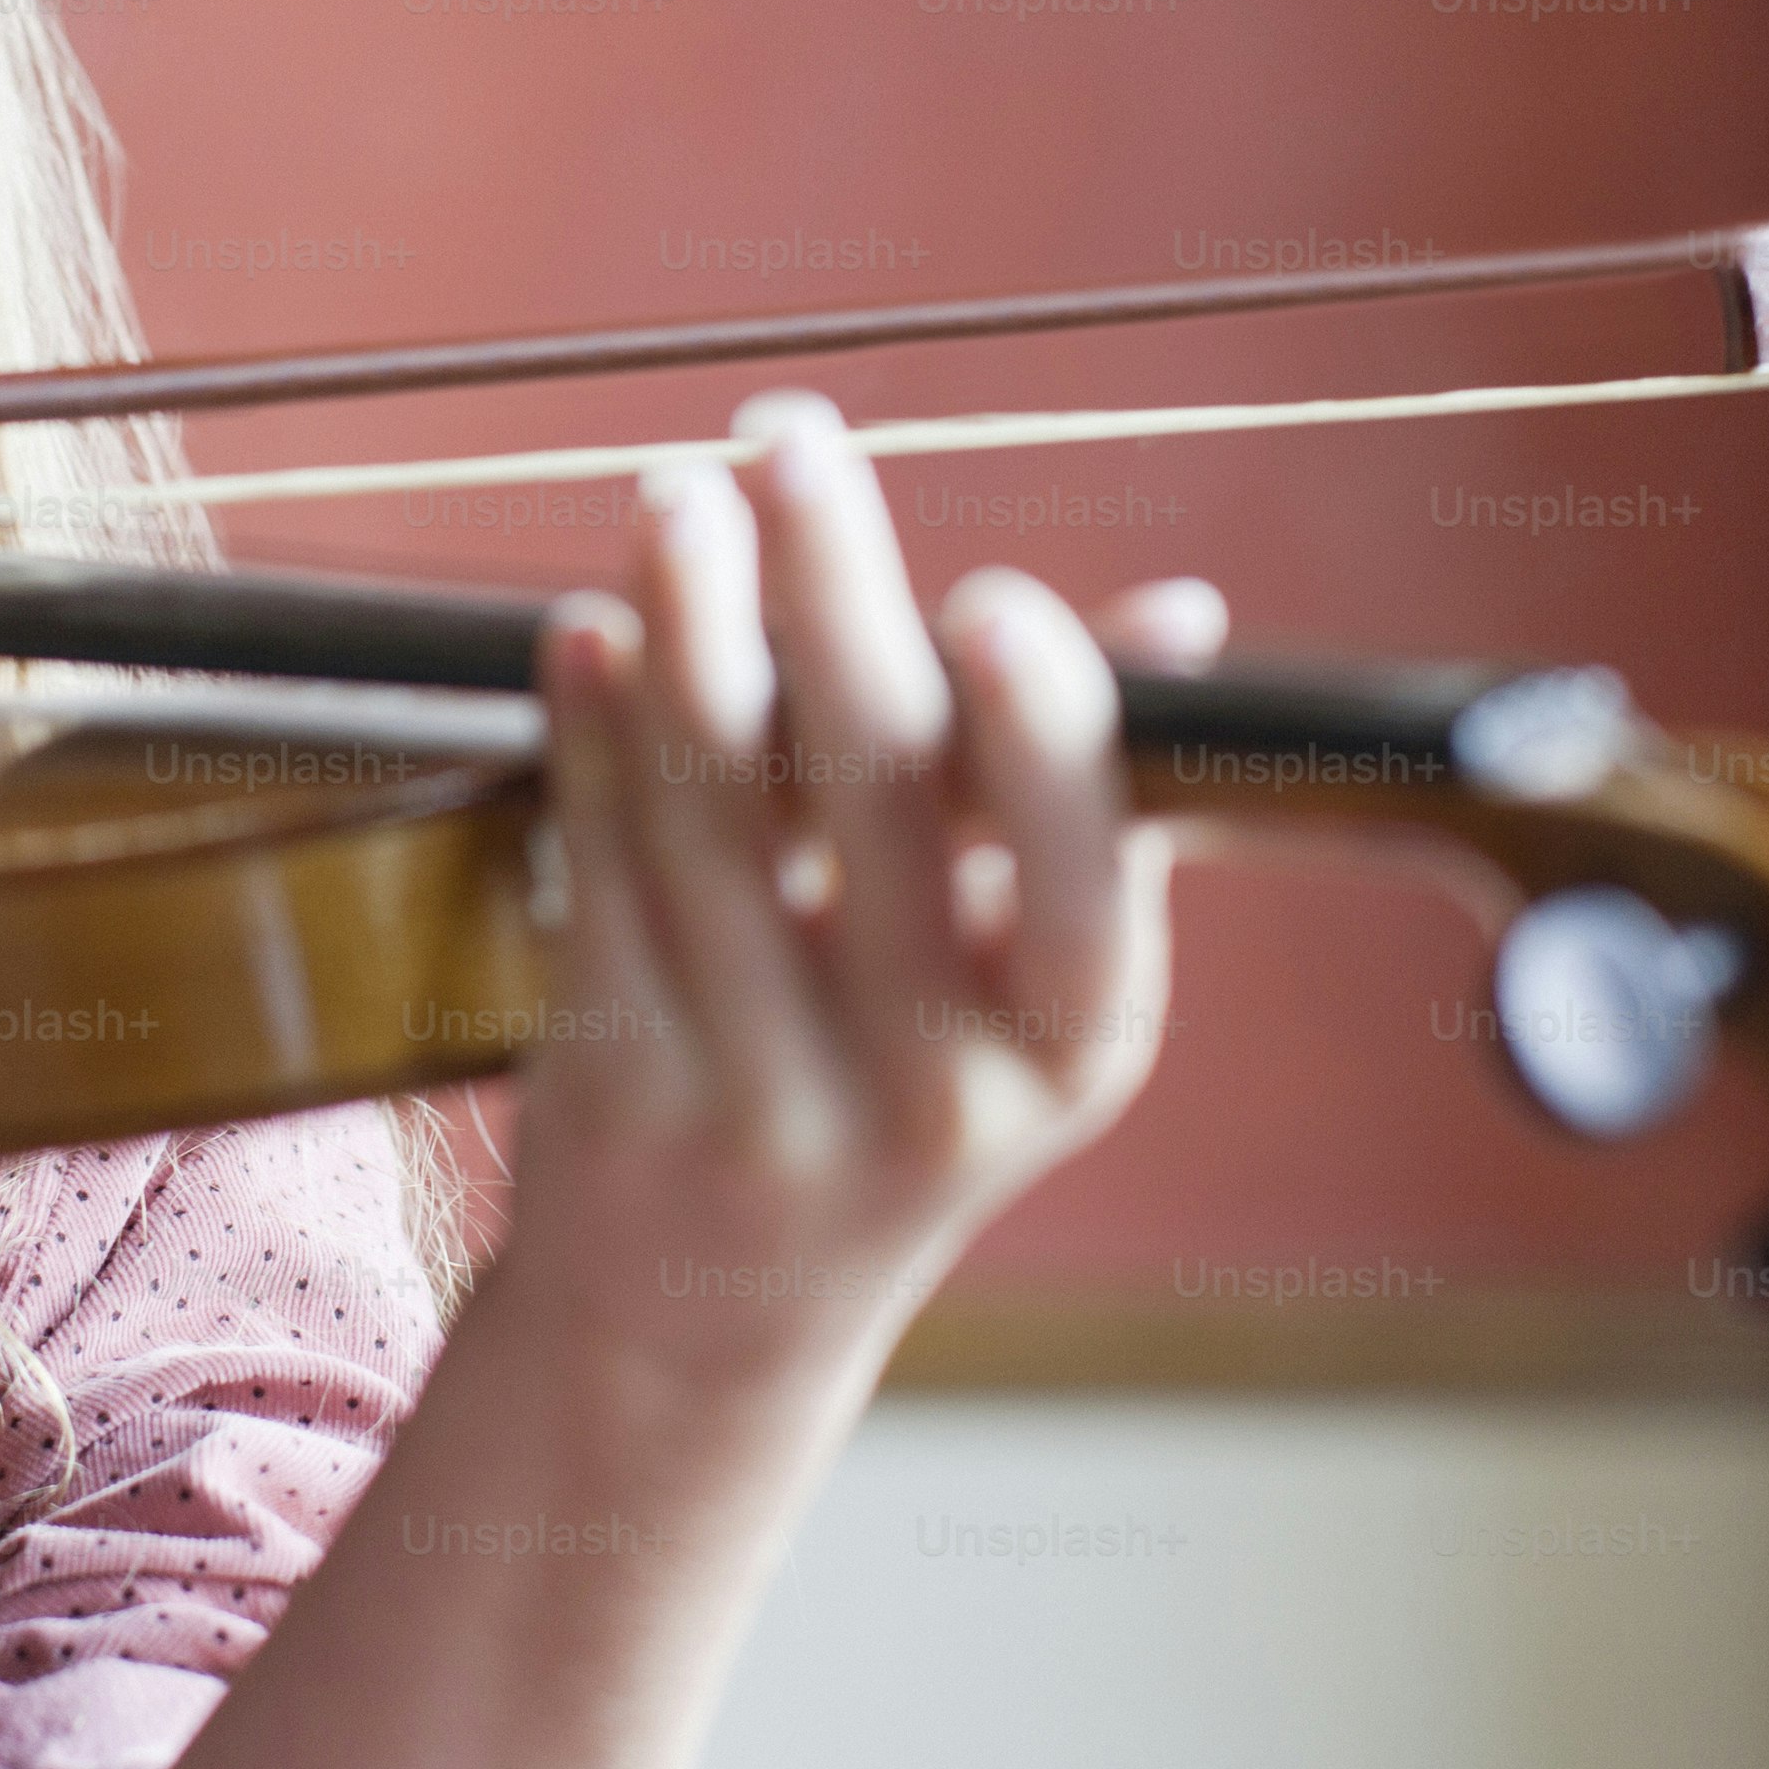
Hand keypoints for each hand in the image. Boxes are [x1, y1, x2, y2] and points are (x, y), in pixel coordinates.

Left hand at [500, 390, 1224, 1392]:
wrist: (714, 1324)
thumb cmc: (901, 1089)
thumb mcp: (1023, 984)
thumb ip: (1077, 800)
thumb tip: (1181, 618)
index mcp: (1076, 1045)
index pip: (1082, 877)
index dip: (1041, 739)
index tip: (993, 598)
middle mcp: (938, 1091)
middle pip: (877, 801)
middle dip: (831, 599)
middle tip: (793, 444)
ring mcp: (768, 1101)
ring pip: (714, 818)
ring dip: (690, 630)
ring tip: (677, 496)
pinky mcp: (622, 1089)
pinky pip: (600, 874)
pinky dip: (592, 738)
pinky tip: (587, 629)